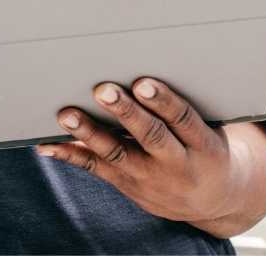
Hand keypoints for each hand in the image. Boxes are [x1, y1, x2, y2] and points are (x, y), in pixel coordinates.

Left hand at [37, 78, 249, 230]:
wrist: (216, 199)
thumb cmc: (207, 145)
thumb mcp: (210, 126)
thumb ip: (184, 102)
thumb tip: (147, 66)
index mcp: (204, 145)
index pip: (183, 120)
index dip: (163, 102)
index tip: (143, 83)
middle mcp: (178, 165)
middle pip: (151, 137)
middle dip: (125, 114)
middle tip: (103, 90)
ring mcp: (152, 180)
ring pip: (119, 155)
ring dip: (91, 133)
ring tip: (68, 114)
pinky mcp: (129, 186)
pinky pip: (98, 169)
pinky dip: (72, 154)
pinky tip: (48, 144)